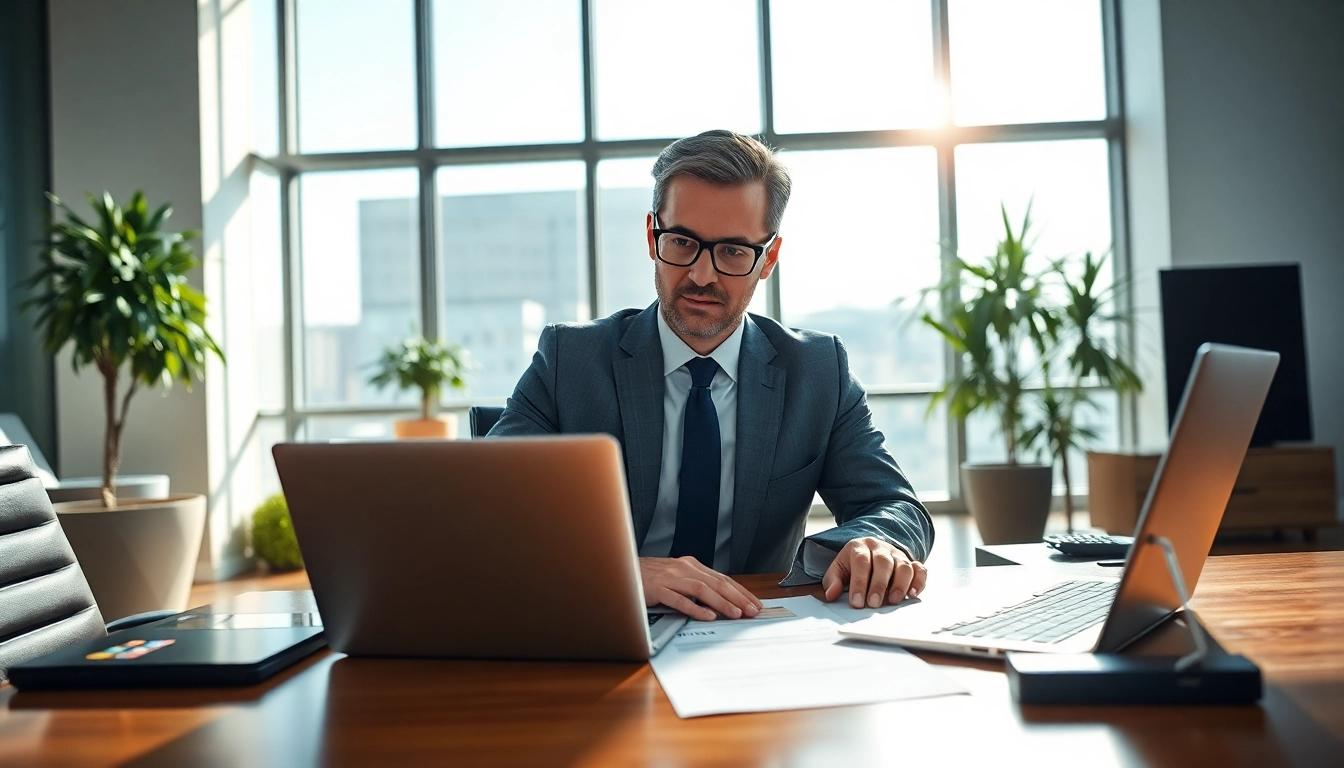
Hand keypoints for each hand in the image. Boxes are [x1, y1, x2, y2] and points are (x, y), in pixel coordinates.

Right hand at [640, 556, 762, 621]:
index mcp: (690, 565)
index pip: (722, 578)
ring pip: (701, 589)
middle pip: (716, 582)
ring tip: (735, 614)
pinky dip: (695, 608)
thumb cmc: (648, 578)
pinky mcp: (657, 588)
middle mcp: (683, 569)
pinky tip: (707, 616)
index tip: (754, 603)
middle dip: (737, 597)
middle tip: (752, 610)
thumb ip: (694, 586)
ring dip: (721, 602)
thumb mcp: (675, 578)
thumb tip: (719, 602)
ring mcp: (670, 577)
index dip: (740, 591)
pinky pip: (679, 599)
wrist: (620, 570)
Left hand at [821, 537, 927, 608]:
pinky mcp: (911, 563)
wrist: (870, 550)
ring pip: (904, 565)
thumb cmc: (853, 564)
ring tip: (893, 600)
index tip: (857, 602)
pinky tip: (912, 594)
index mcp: (860, 547)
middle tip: (874, 604)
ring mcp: (897, 555)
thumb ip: (833, 580)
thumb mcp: (839, 568)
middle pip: (883, 563)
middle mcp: (880, 548)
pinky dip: (918, 581)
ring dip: (900, 584)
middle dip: (879, 585)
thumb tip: (831, 594)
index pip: (861, 561)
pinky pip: (920, 569)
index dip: (859, 582)